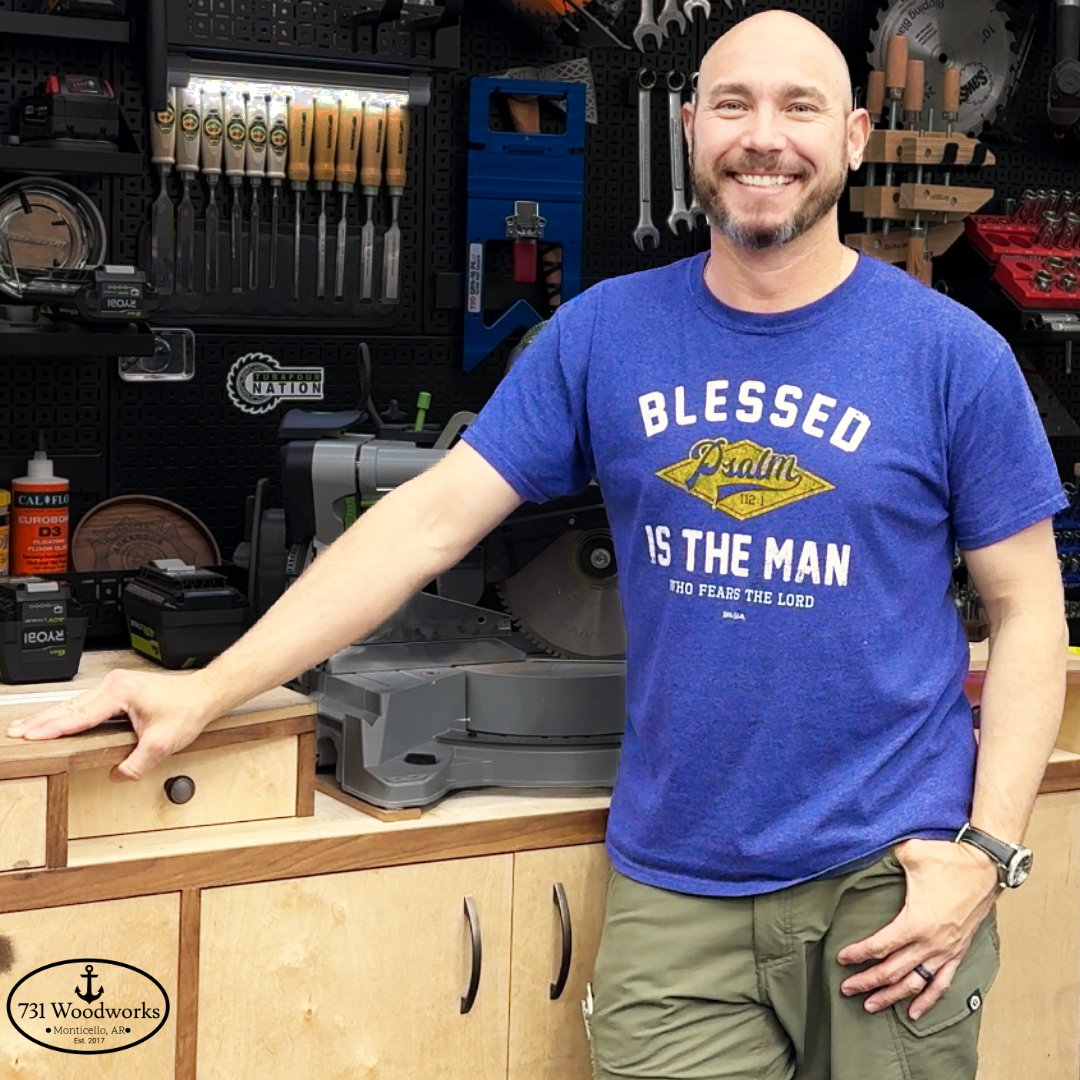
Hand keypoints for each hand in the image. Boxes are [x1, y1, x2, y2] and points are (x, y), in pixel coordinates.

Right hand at [5, 668, 217, 782]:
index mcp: (121, 693)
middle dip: (41, 720)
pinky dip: (67, 713)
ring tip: (27, 728)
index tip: (32, 735)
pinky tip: (54, 721)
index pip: (80, 715)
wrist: (204, 693)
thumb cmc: (188, 708)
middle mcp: (114, 685)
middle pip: (70, 707)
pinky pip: (85, 703)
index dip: (54, 727)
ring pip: (75, 703)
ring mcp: (114, 685)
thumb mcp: (163, 743)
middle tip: (16, 732)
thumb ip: (138, 763)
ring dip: (51, 716)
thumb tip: (118, 775)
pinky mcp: (117, 690)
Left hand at [836, 838, 1000, 1019]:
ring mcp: (945, 951)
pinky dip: (927, 1001)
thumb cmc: (948, 859)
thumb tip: (862, 847)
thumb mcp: (910, 852)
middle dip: (867, 982)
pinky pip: (941, 984)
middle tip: (846, 989)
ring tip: (871, 1006)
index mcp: (915, 922)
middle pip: (892, 972)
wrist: (986, 867)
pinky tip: (914, 1013)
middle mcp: (930, 943)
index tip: (840, 958)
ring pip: (914, 984)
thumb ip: (884, 854)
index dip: (857, 954)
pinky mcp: (958, 953)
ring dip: (892, 997)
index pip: (879, 946)